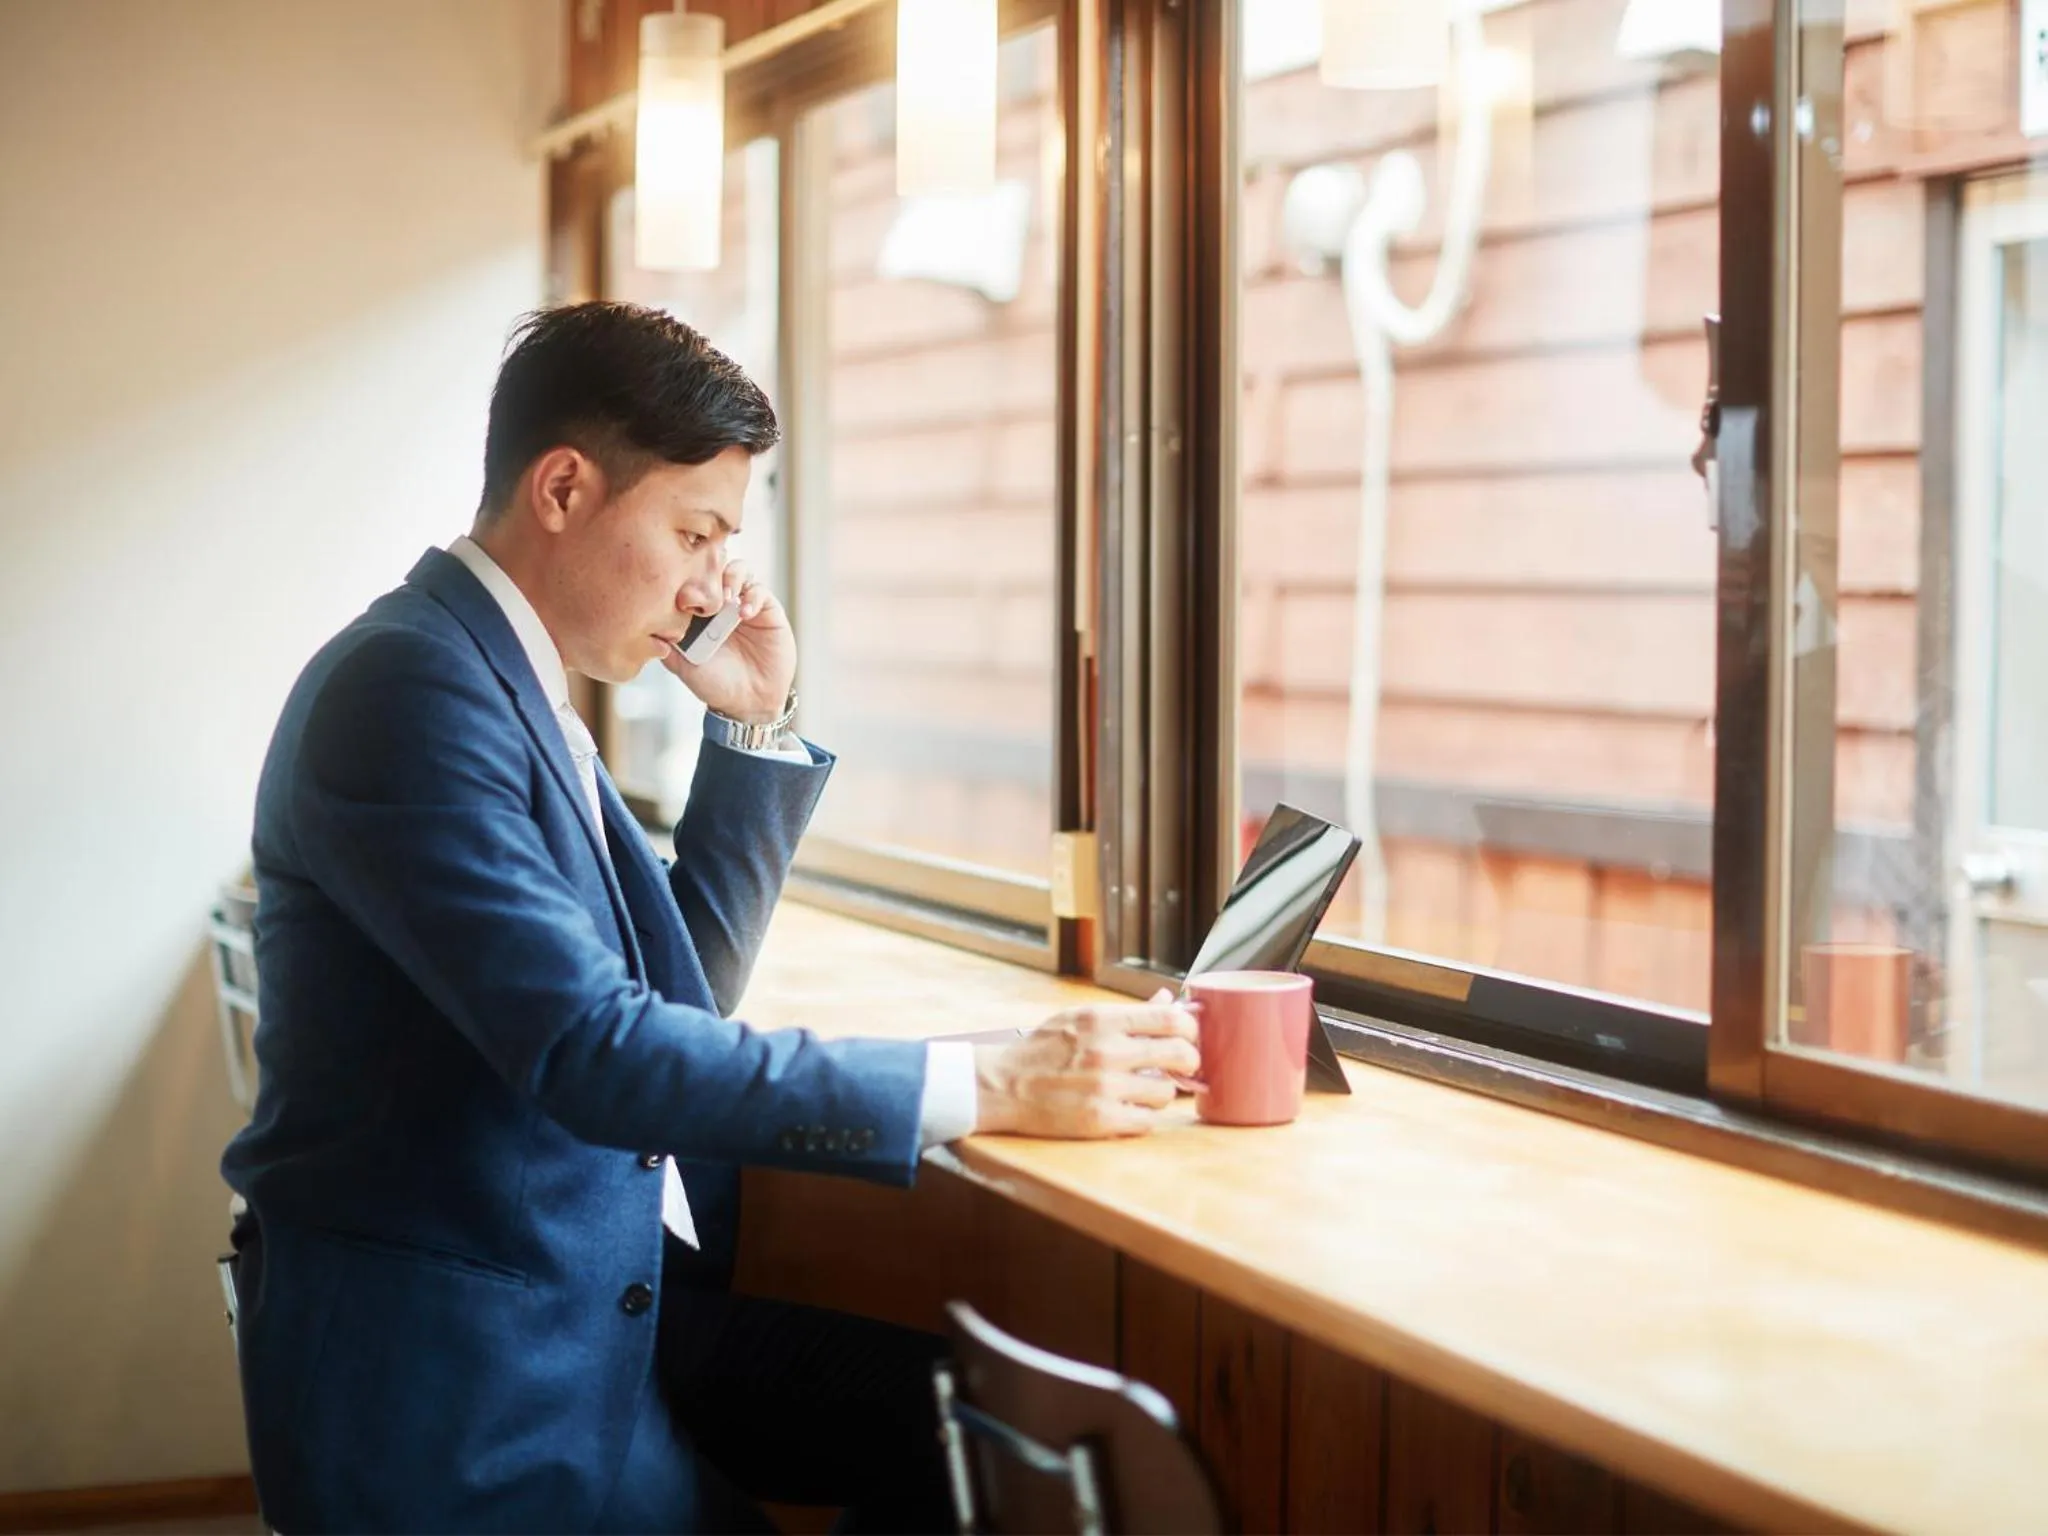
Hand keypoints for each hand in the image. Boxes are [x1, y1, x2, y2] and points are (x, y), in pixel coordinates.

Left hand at [660, 558, 796, 724]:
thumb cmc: (715, 684)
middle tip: (706, 588)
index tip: (680, 587)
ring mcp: (744, 604)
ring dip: (732, 577)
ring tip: (727, 597)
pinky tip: (744, 614)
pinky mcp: (768, 611)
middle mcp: (721, 603)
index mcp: (699, 611)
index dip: (686, 573)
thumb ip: (666, 643)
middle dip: (709, 569)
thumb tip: (646, 623)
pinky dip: (752, 597)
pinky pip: (760, 591)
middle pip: (715, 565)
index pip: (692, 578)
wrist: (747, 703)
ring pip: (739, 570)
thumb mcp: (683, 664)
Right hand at [973, 990, 1199, 1138]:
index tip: (1188, 1035)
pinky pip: (1148, 1121)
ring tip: (1142, 1090)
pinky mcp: (1100, 1120)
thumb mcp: (1079, 1018)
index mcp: (1103, 1020)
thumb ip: (1126, 1013)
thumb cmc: (1040, 1049)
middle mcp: (1107, 1051)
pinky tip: (1127, 1109)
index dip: (1190, 1028)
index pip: (1171, 1017)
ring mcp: (1105, 1088)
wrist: (1001, 1086)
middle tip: (1182, 1065)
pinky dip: (1143, 1116)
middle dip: (1189, 1060)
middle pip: (1181, 1054)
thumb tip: (1168, 998)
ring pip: (1166, 1092)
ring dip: (1160, 1092)